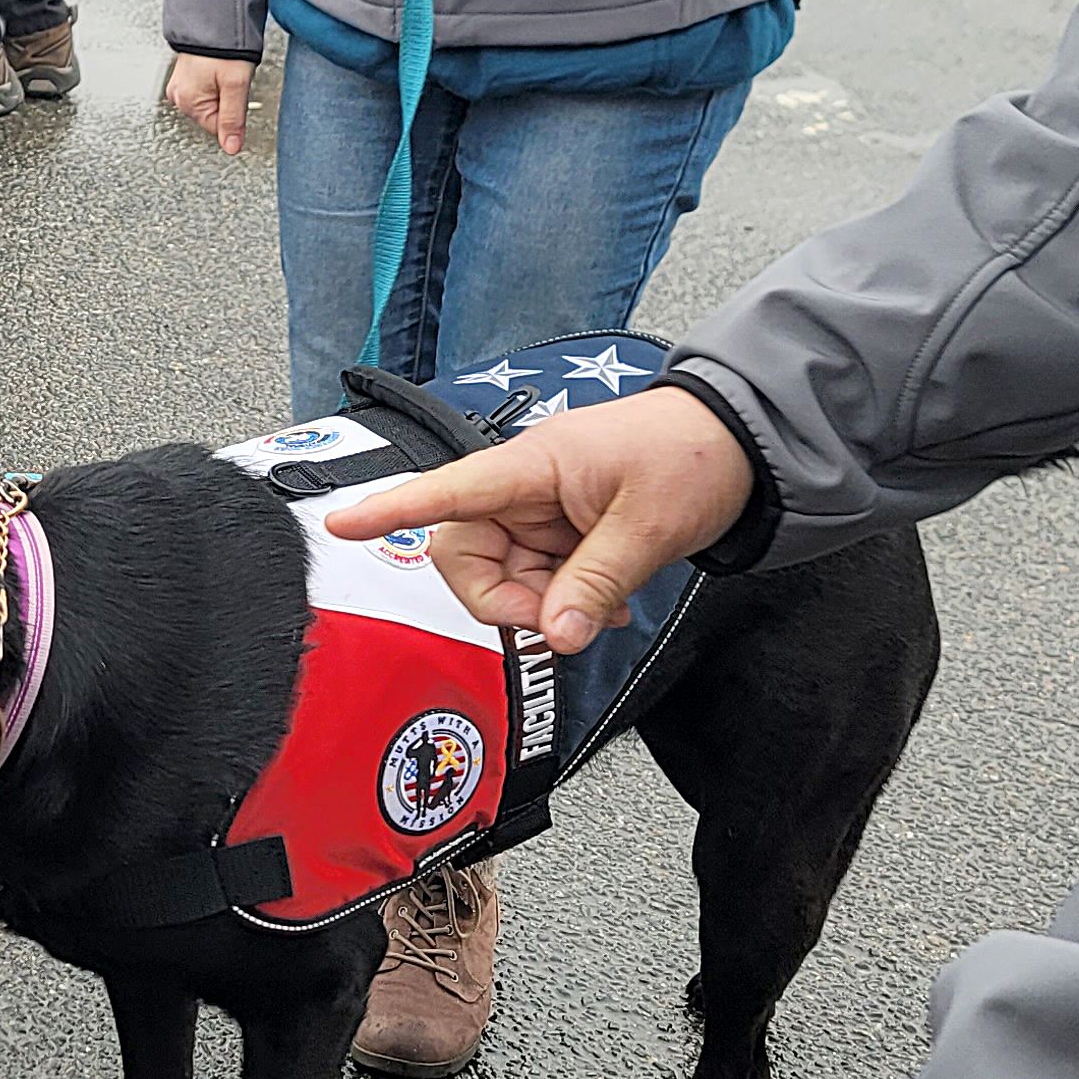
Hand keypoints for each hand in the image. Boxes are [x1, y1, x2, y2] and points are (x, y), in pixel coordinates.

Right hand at [164, 53, 256, 155]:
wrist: (215, 18)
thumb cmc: (225, 46)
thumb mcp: (236, 85)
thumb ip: (233, 120)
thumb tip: (231, 147)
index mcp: (188, 101)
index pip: (217, 128)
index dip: (234, 116)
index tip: (240, 96)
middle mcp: (179, 95)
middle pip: (213, 115)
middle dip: (227, 102)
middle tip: (232, 80)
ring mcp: (179, 85)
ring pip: (209, 102)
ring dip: (221, 91)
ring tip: (225, 72)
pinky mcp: (184, 76)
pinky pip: (203, 89)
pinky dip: (214, 83)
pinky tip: (218, 70)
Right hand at [323, 380, 753, 651]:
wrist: (738, 442)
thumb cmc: (689, 454)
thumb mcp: (647, 527)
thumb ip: (594, 584)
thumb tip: (554, 636)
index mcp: (531, 465)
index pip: (445, 490)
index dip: (389, 509)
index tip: (340, 524)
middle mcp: (523, 487)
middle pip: (465, 553)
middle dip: (503, 601)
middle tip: (560, 622)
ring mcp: (540, 511)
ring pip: (502, 576)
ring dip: (544, 607)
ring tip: (603, 609)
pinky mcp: (561, 530)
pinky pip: (537, 580)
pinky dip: (565, 604)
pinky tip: (604, 606)